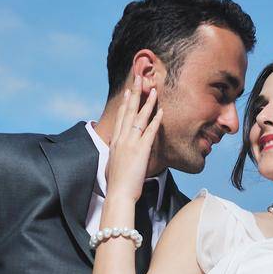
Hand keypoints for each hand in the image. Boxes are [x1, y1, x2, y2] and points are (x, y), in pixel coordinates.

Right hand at [104, 74, 161, 204]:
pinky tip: (161, 111)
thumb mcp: (111, 165)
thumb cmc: (116, 184)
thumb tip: (116, 155)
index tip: (128, 92)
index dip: (125, 103)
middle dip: (133, 94)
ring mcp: (130, 143)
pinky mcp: (140, 150)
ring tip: (153, 89)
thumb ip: (115, 156)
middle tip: (138, 79)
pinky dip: (155, 120)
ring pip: (139, 117)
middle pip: (128, 111)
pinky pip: (150, 131)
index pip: (120, 118)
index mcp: (114, 142)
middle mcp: (121, 139)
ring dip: (146, 102)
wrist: (118, 193)